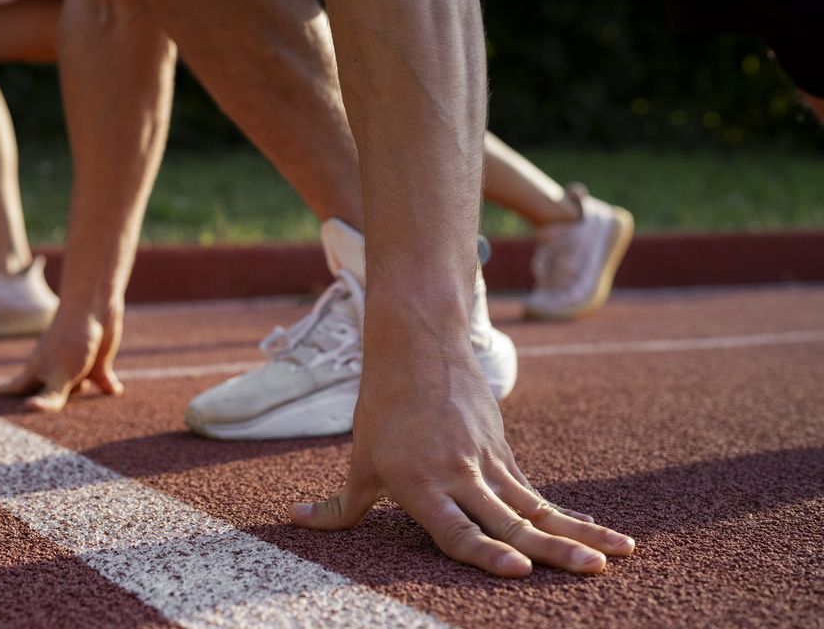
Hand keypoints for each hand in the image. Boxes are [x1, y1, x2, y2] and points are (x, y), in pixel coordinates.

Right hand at [0, 302, 123, 411]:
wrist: (94, 309)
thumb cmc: (71, 341)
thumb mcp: (60, 375)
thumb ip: (50, 397)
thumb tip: (29, 410)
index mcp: (38, 372)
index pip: (18, 388)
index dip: (7, 395)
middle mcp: (55, 370)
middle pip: (48, 393)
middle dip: (50, 403)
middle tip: (50, 414)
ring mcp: (76, 366)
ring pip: (76, 389)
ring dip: (80, 394)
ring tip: (84, 388)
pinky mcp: (97, 362)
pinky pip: (103, 381)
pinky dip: (109, 386)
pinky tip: (115, 389)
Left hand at [290, 335, 633, 576]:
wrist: (417, 344)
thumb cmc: (381, 408)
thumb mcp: (359, 460)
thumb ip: (339, 506)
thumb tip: (296, 521)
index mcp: (419, 483)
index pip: (456, 529)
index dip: (485, 554)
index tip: (518, 570)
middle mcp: (458, 474)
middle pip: (510, 521)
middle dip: (554, 549)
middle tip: (593, 569)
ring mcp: (486, 462)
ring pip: (535, 506)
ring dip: (578, 532)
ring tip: (617, 553)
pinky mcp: (502, 451)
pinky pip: (534, 491)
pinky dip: (565, 514)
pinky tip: (594, 531)